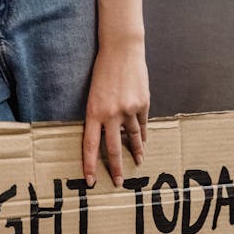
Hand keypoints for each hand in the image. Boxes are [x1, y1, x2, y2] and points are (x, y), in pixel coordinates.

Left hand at [82, 40, 149, 186]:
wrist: (122, 49)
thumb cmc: (103, 71)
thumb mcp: (94, 95)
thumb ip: (98, 116)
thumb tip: (104, 136)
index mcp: (94, 112)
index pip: (90, 145)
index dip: (90, 165)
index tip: (91, 181)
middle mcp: (111, 114)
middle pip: (112, 149)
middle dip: (116, 168)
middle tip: (119, 183)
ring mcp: (129, 109)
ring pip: (132, 138)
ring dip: (135, 152)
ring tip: (138, 163)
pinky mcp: (142, 103)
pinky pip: (142, 125)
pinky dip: (142, 136)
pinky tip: (143, 144)